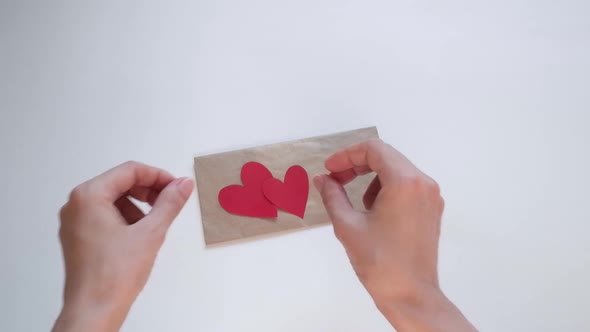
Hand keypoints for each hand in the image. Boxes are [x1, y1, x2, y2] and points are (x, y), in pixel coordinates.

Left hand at [52, 161, 193, 331]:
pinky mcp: (79, 237)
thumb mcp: (150, 233)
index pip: (129, 171)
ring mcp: (75, 222)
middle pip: (120, 183)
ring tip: (154, 226)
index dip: (158, 176)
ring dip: (138, 206)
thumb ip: (169, 203)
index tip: (176, 187)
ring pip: (114, 200)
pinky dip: (126, 219)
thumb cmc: (112, 276)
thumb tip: (183, 185)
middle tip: (170, 202)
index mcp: (88, 196)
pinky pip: (105, 216)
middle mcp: (76, 205)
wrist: (94, 310)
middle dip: (148, 191)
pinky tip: (140, 237)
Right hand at [315, 139, 475, 331]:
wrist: (410, 295)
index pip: (373, 149)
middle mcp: (423, 183)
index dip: (346, 155)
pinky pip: (407, 186)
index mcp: (405, 182)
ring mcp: (431, 197)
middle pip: (386, 157)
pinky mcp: (432, 210)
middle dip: (357, 165)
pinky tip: (374, 213)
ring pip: (396, 171)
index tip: (329, 170)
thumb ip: (333, 195)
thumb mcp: (347, 225)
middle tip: (335, 180)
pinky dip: (386, 190)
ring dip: (371, 179)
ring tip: (357, 205)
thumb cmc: (379, 261)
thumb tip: (322, 179)